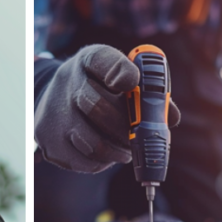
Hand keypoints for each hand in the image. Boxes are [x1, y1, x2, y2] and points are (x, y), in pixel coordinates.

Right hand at [35, 44, 180, 172]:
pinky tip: (108, 153)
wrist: (53, 103)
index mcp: (89, 60)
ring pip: (94, 143)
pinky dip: (104, 162)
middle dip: (127, 127)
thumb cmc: (100, 89)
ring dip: (119, 150)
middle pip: (98, 107)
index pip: (103, 59)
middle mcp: (66, 83)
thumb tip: (172, 118)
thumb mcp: (120, 78)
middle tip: (142, 137)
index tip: (133, 82)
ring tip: (127, 148)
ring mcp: (54, 114)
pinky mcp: (49, 142)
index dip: (120, 71)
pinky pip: (85, 161)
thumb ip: (147, 94)